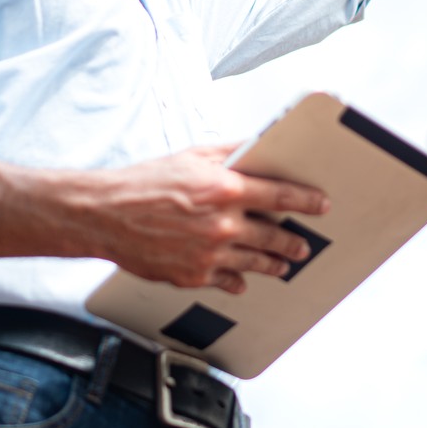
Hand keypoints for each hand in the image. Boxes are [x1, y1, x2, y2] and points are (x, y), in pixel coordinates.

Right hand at [70, 144, 327, 293]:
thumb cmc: (146, 182)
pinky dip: (238, 281)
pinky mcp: (193, 276)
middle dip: (294, 242)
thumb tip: (259, 145)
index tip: (321, 205)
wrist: (105, 215)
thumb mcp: (192, 156)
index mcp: (225, 189)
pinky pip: (227, 282)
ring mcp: (209, 254)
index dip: (307, 201)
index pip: (281, 196)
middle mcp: (222, 224)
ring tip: (284, 264)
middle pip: (274, 237)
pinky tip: (244, 281)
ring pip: (256, 263)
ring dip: (274, 264)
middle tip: (303, 244)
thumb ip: (230, 153)